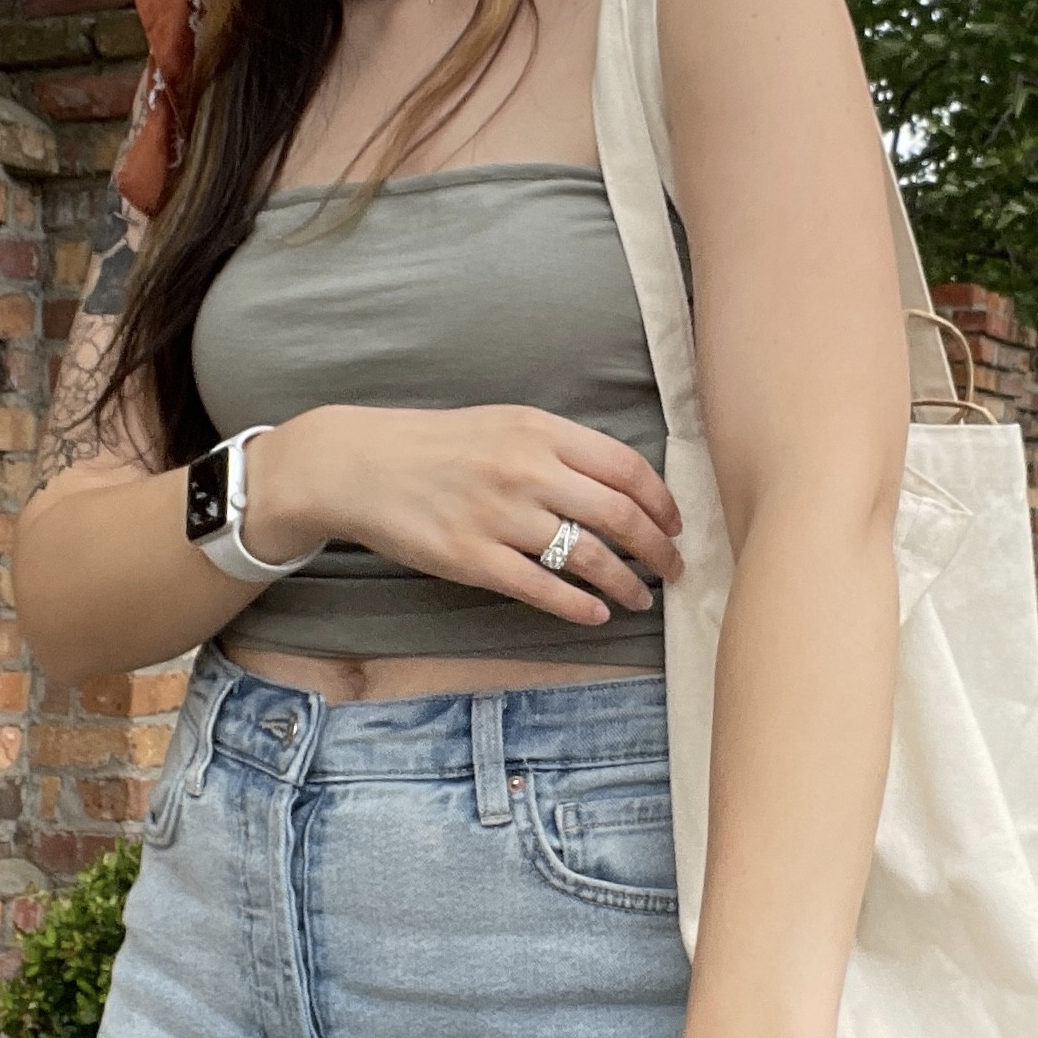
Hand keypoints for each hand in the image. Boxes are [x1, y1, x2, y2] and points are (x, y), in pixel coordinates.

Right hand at [246, 404, 682, 625]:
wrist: (361, 465)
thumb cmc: (438, 446)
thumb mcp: (504, 424)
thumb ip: (559, 448)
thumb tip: (620, 485)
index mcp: (540, 431)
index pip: (627, 468)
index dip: (662, 502)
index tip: (676, 525)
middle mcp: (527, 471)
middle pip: (620, 515)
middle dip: (659, 549)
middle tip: (674, 569)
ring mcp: (500, 517)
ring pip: (588, 557)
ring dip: (627, 583)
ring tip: (641, 598)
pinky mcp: (472, 559)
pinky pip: (542, 589)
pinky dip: (579, 606)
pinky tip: (597, 613)